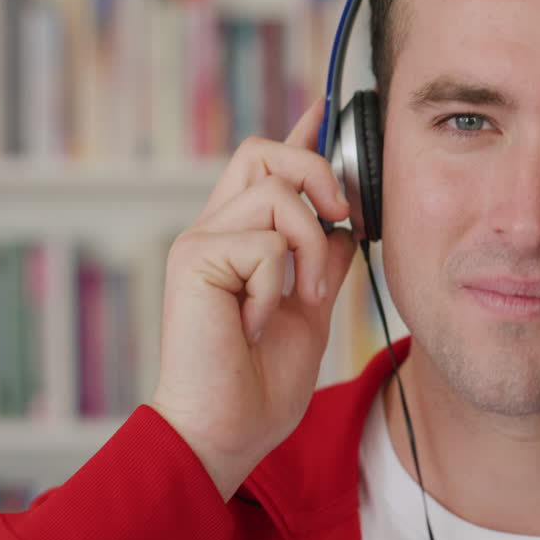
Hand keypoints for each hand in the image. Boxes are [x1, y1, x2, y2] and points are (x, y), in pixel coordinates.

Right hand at [149, 98, 354, 500]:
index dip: (298, 134)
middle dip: (314, 170)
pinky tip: (256, 323)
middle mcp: (214, 229)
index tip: (325, 108)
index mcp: (240, 239)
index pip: (265, 167)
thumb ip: (322, 263)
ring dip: (308, 246)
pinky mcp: (193, 260)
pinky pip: (265, 243)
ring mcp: (200, 242)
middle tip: (340, 215)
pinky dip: (277, 285)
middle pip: (262, 151)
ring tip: (300, 297)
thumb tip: (346, 226)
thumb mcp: (308, 310)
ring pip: (276, 194)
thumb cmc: (259, 382)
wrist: (226, 431)